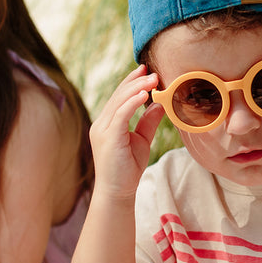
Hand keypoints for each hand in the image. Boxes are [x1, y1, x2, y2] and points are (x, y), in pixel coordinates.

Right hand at [89, 64, 163, 200]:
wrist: (117, 192)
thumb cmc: (128, 169)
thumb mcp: (141, 140)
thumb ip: (148, 121)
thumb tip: (160, 104)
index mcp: (107, 123)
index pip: (119, 97)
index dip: (132, 82)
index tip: (147, 70)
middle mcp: (101, 123)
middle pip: (119, 96)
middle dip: (136, 81)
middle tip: (153, 71)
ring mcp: (102, 130)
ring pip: (119, 102)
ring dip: (137, 88)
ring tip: (153, 79)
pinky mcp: (108, 138)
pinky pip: (120, 115)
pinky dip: (132, 102)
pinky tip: (144, 94)